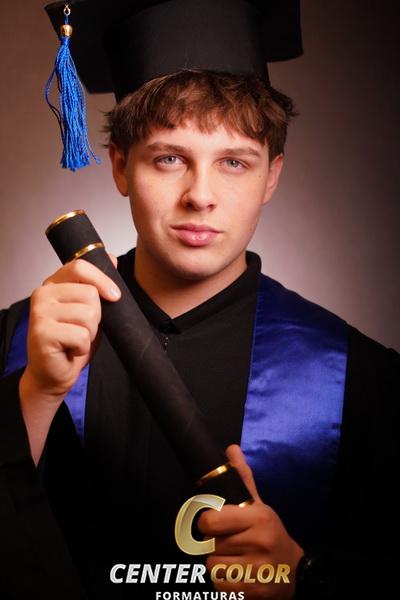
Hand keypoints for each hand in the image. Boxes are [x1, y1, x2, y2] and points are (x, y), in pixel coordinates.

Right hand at [20, 256, 120, 403]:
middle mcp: (43, 294)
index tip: (115, 296)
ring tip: (76, 340)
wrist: (54, 374)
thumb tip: (112, 258)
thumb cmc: (71, 342)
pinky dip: (83, 347)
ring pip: (89, 315)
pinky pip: (81, 335)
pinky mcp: (41, 332)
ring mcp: (40, 312)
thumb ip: (98, 286)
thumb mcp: (90, 310)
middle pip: (90, 294)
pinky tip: (70, 350)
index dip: (102, 280)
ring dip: (90, 334)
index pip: (80, 266)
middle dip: (97, 317)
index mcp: (54, 284)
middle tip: (82, 329)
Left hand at [198, 445, 303, 598]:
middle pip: (209, 545)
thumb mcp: (260, 506)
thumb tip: (231, 449)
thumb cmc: (271, 534)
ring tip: (236, 559)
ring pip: (211, 566)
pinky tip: (239, 575)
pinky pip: (219, 586)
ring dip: (219, 564)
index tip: (217, 524)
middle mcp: (258, 543)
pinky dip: (224, 583)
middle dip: (216, 544)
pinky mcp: (252, 592)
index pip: (210, 520)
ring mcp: (256, 570)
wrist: (296, 572)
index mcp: (258, 518)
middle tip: (231, 543)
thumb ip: (242, 478)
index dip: (207, 523)